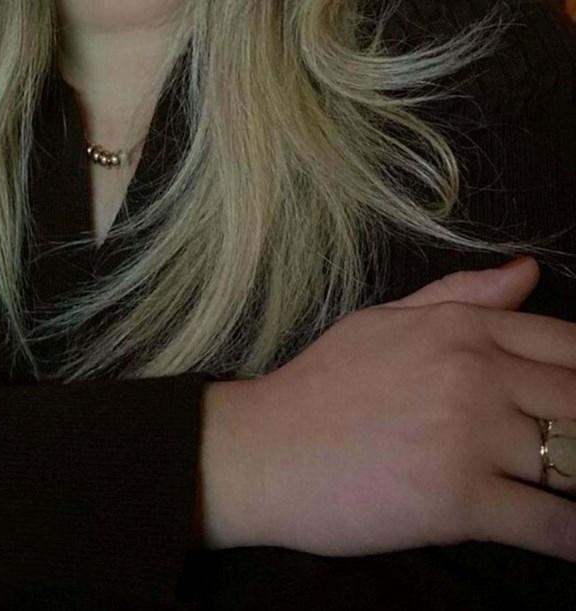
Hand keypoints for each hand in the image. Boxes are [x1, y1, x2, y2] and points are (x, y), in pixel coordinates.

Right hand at [205, 257, 575, 560]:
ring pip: (574, 460)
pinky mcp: (460, 500)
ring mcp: (468, 435)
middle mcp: (473, 372)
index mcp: (460, 327)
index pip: (569, 345)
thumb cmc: (322, 386)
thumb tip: (528, 272)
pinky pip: (549, 524)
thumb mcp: (385, 321)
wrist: (264, 449)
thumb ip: (462, 296)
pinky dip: (574, 537)